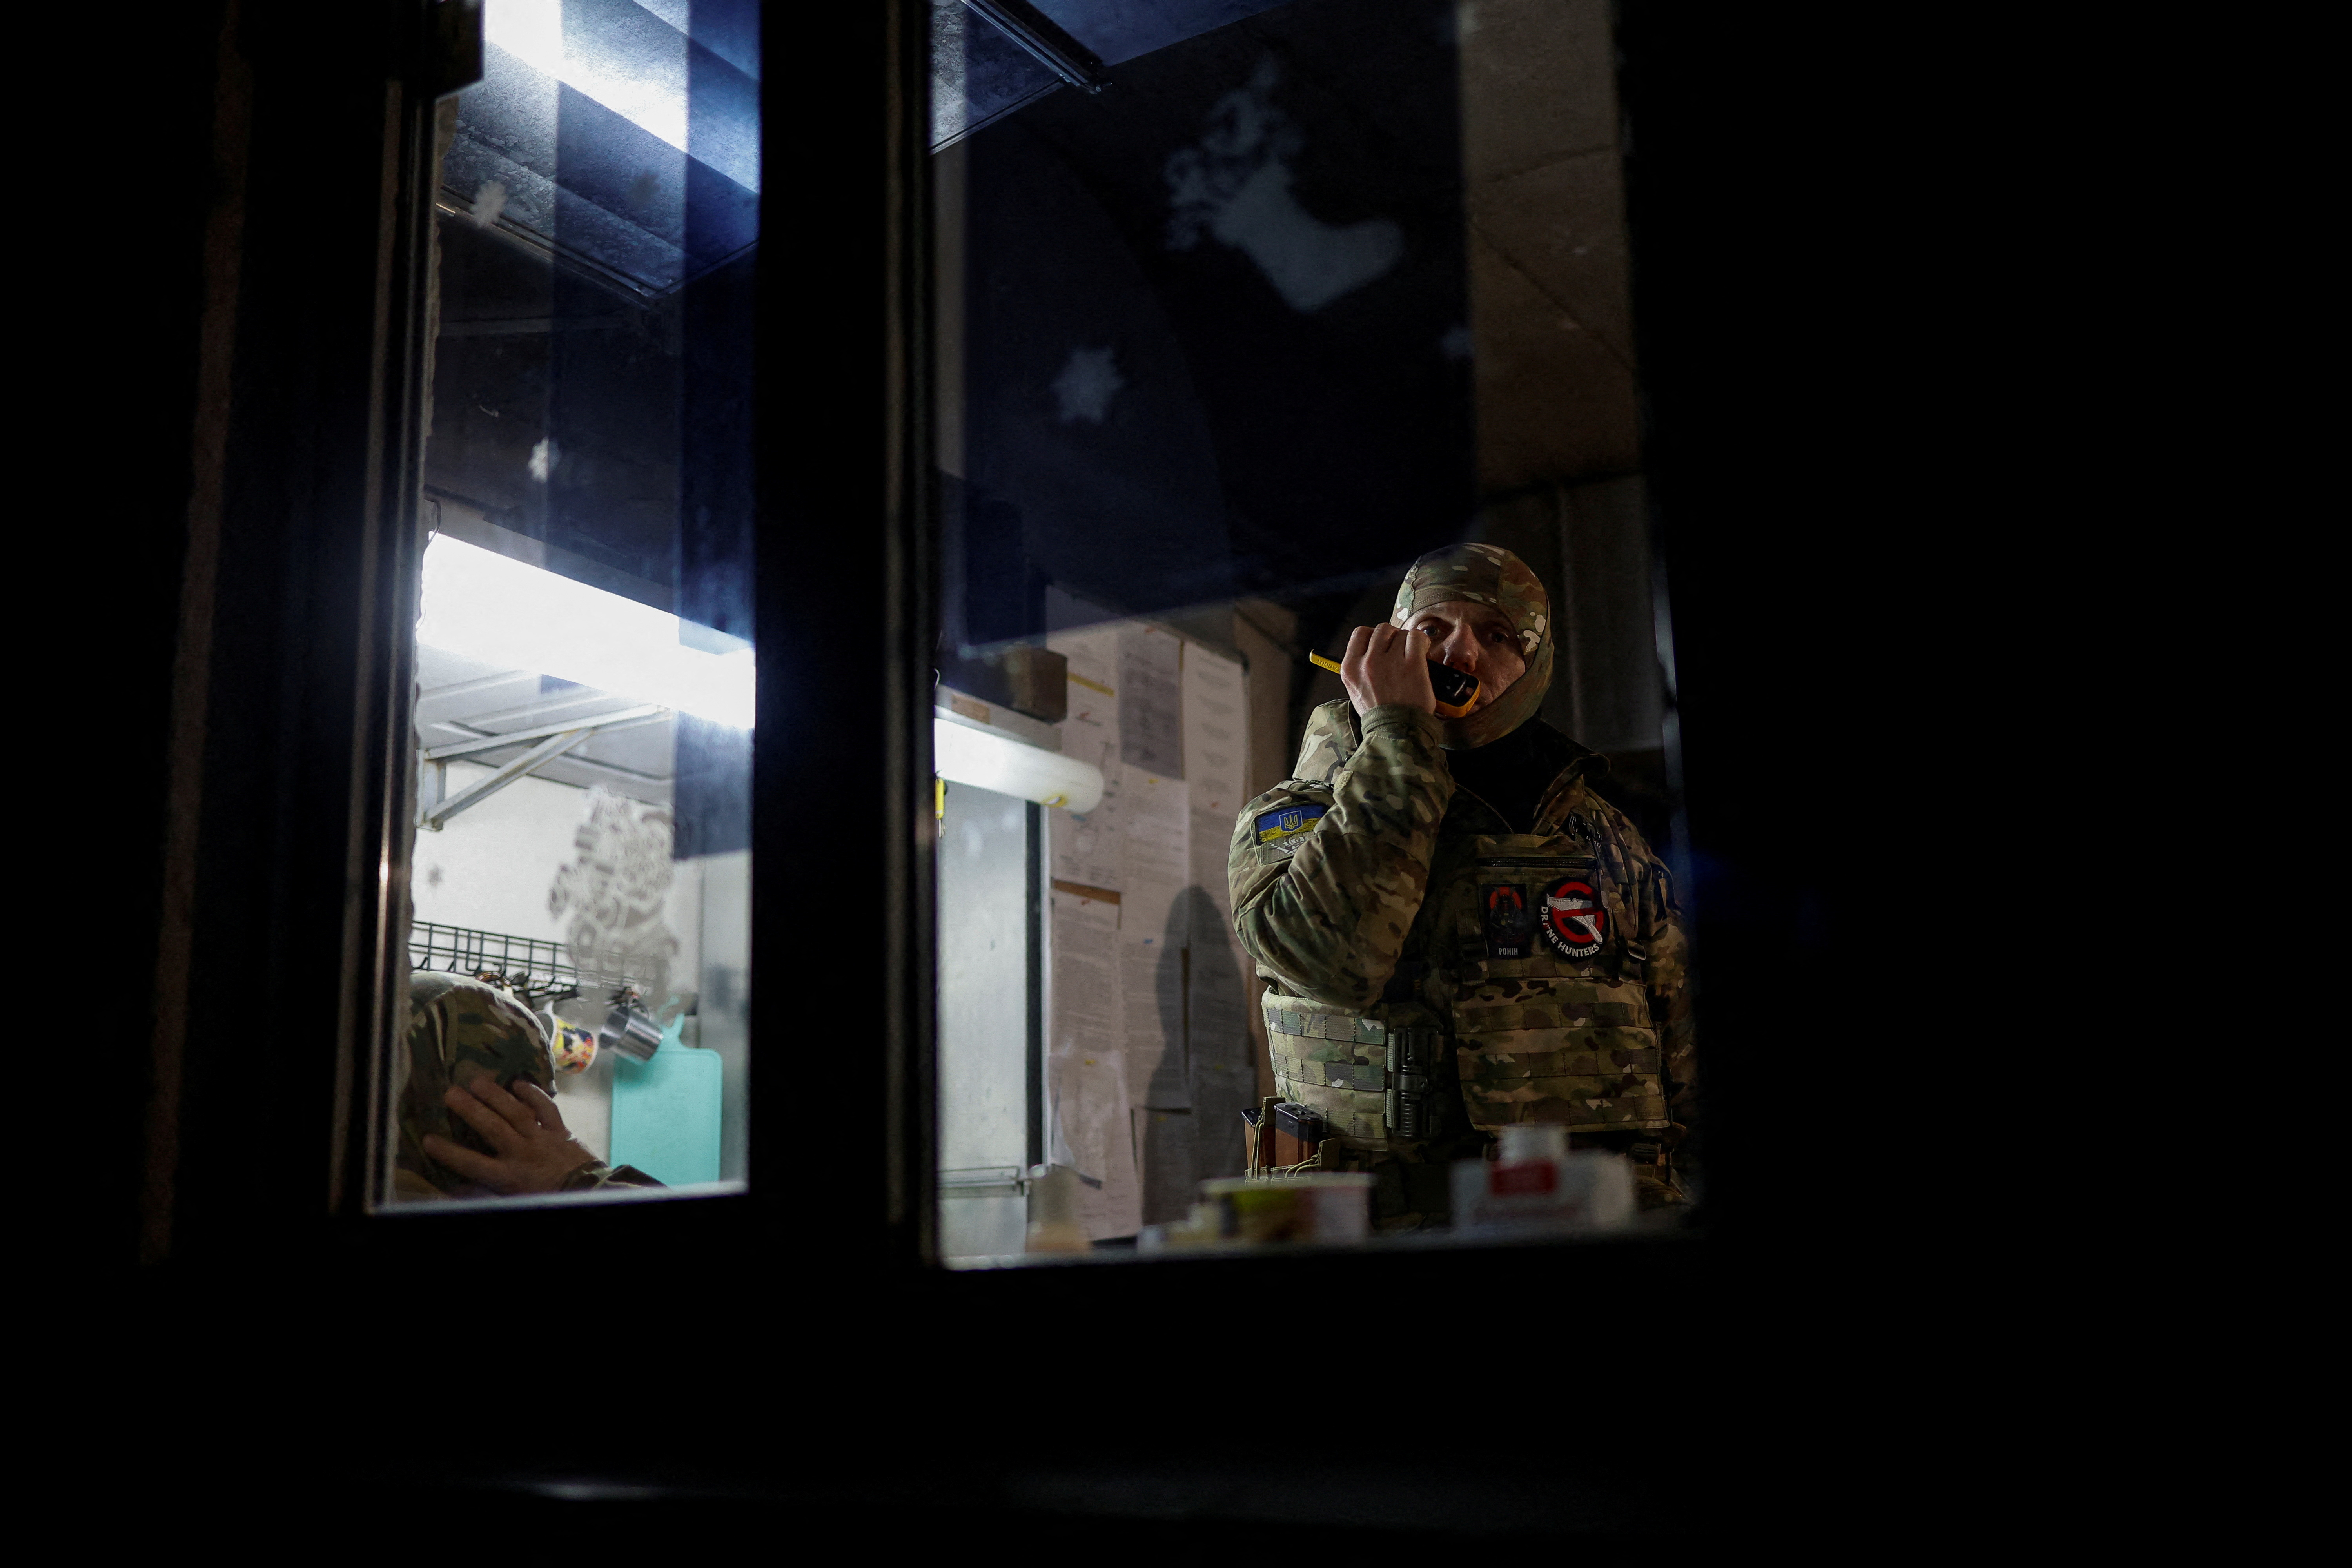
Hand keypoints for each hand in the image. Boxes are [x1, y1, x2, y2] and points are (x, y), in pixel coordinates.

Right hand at [422, 1074, 598, 1195]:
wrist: (587, 1194)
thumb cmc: (544, 1197)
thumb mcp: (511, 1200)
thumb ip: (483, 1192)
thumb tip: (455, 1189)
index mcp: (508, 1176)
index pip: (472, 1164)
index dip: (449, 1153)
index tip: (428, 1139)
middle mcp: (522, 1154)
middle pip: (492, 1128)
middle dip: (470, 1110)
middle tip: (450, 1092)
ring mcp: (542, 1139)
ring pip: (516, 1113)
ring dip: (495, 1095)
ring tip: (476, 1080)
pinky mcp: (561, 1131)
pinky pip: (546, 1109)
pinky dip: (533, 1094)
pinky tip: (518, 1083)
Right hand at [1339, 623, 1435, 716]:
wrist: (1397, 733)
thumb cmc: (1379, 715)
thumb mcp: (1356, 691)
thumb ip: (1360, 667)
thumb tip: (1374, 649)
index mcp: (1350, 668)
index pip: (1360, 633)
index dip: (1374, 635)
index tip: (1383, 643)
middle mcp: (1367, 662)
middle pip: (1381, 630)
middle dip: (1392, 636)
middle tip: (1400, 650)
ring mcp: (1389, 662)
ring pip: (1400, 633)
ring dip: (1408, 642)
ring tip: (1412, 656)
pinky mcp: (1412, 664)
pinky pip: (1416, 637)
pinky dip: (1421, 641)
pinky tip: (1422, 652)